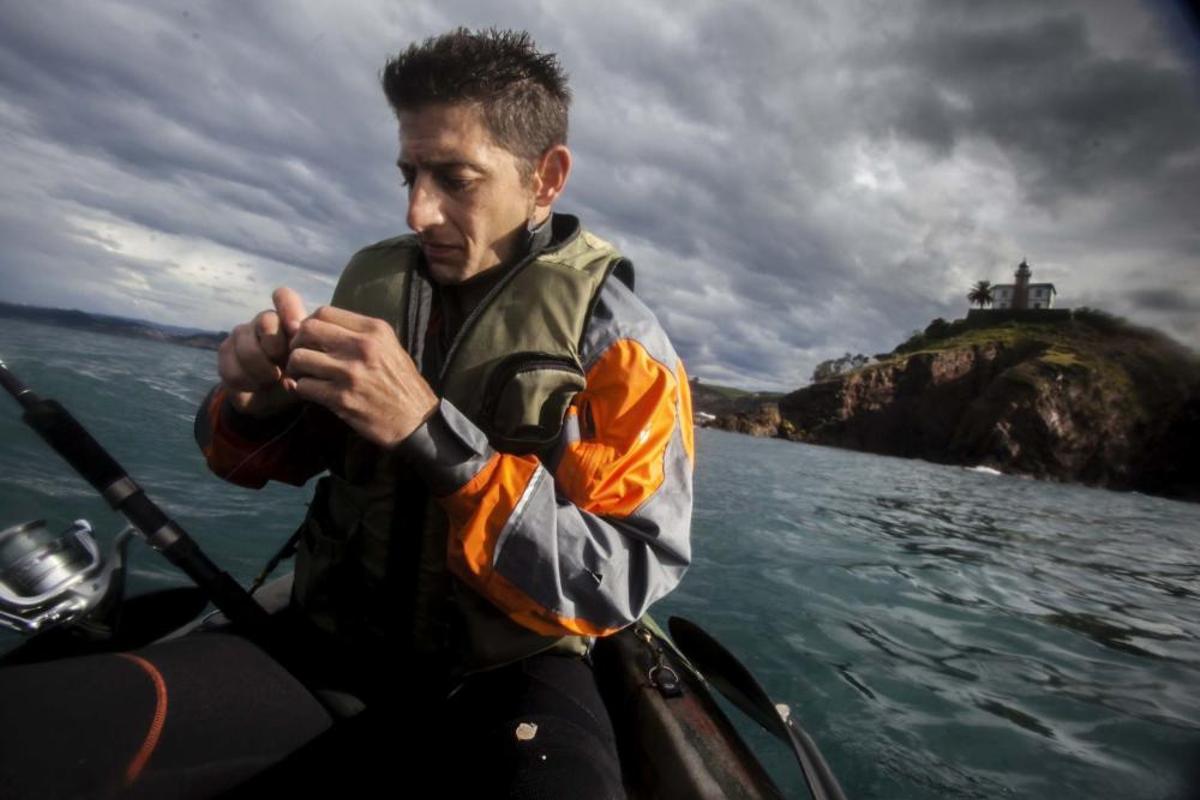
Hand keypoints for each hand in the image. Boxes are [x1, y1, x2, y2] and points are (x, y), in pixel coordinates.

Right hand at [217, 287, 307, 416]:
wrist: (272, 399)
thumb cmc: (296, 377)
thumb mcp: (309, 368)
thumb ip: (306, 354)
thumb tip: (293, 342)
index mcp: (288, 320)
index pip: (284, 297)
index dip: (288, 309)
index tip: (294, 330)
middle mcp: (264, 321)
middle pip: (266, 320)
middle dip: (276, 348)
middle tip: (283, 366)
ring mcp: (242, 334)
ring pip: (248, 349)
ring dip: (263, 372)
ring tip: (271, 380)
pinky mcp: (225, 351)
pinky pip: (233, 368)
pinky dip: (248, 383)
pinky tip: (256, 385)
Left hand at [285, 305, 437, 447]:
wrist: (416, 420)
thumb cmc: (401, 383)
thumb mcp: (389, 347)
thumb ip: (359, 334)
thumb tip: (319, 326)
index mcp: (374, 330)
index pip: (324, 312)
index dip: (308, 324)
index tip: (310, 338)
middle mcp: (362, 347)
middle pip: (307, 330)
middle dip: (296, 343)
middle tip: (301, 356)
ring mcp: (350, 373)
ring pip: (299, 358)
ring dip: (296, 368)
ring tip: (304, 375)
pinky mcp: (342, 398)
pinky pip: (304, 386)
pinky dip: (301, 389)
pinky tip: (310, 392)